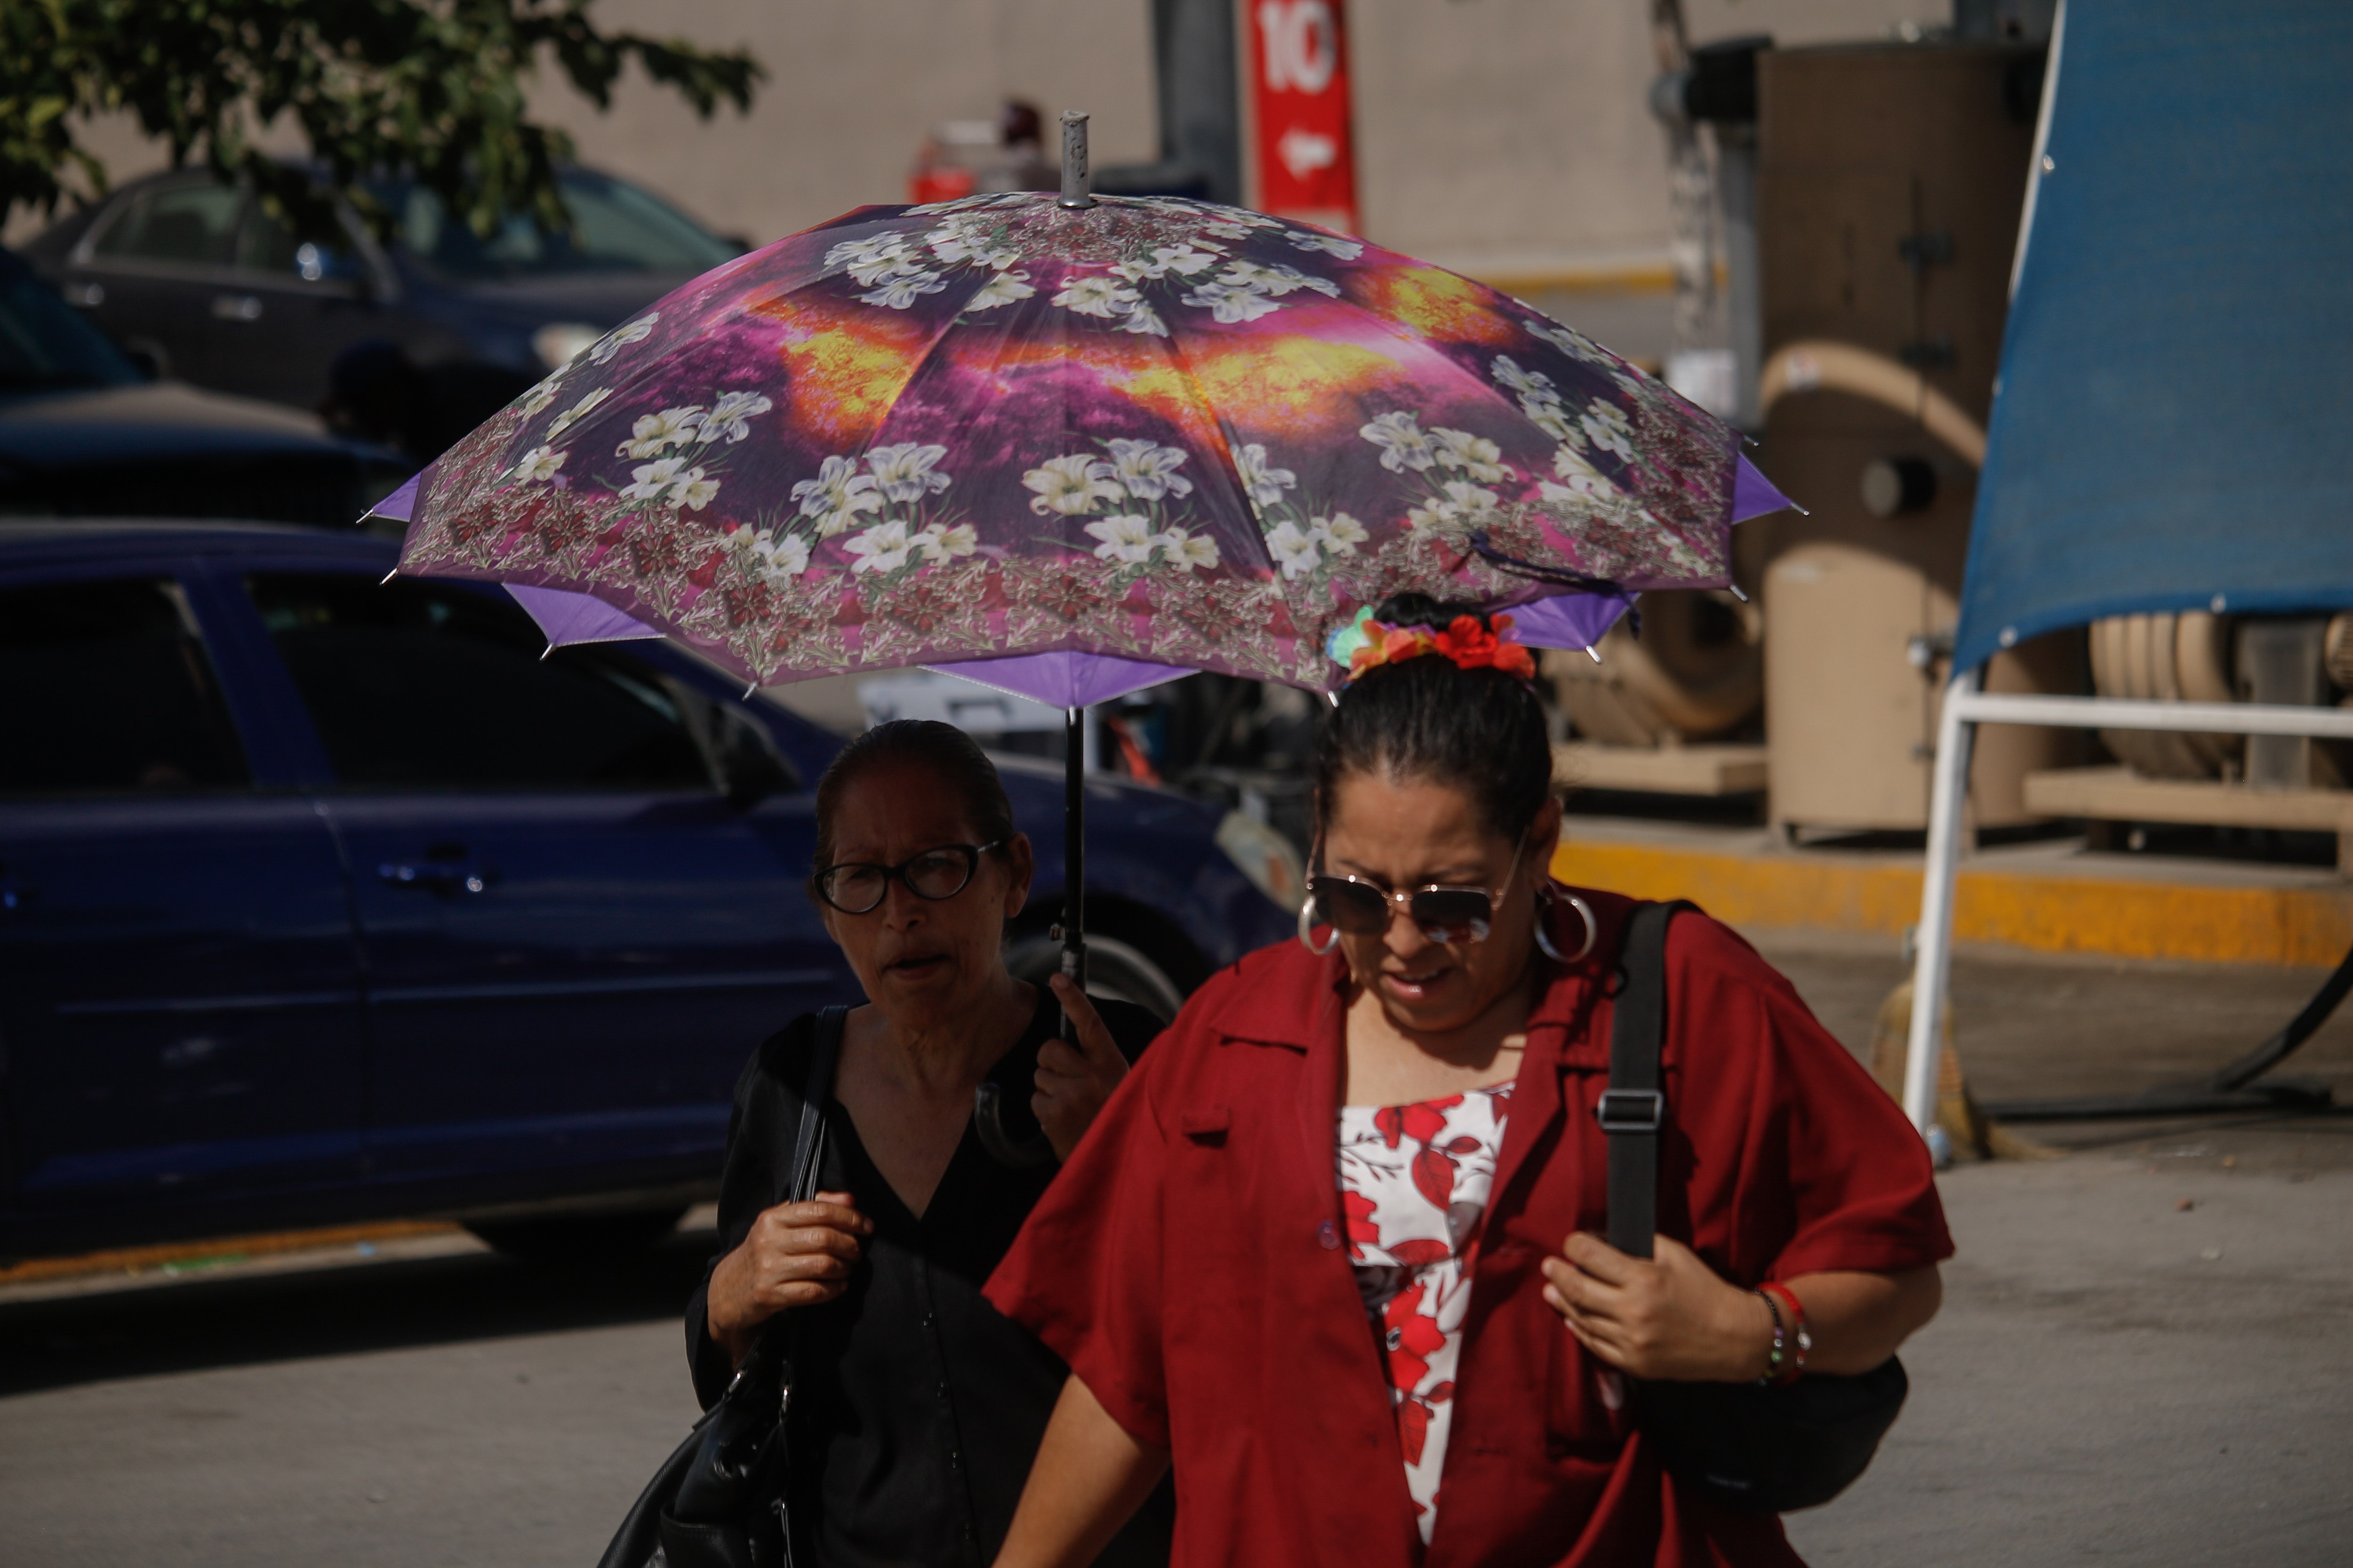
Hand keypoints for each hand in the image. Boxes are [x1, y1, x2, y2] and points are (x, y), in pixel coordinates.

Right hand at [706, 1190, 871, 1362]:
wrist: (730, 1288)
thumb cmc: (765, 1250)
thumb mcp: (781, 1223)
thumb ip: (816, 1206)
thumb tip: (850, 1200)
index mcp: (772, 1218)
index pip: (819, 1210)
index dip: (849, 1217)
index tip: (867, 1226)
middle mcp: (768, 1241)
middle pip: (824, 1238)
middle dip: (850, 1245)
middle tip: (857, 1251)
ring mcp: (769, 1269)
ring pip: (823, 1265)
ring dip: (844, 1268)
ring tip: (848, 1268)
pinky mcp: (771, 1295)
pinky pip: (814, 1292)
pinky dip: (834, 1289)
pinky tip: (839, 1286)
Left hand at [1034, 975, 1129, 1161]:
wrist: (1118, 1161)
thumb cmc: (1116, 1117)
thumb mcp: (1119, 1083)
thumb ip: (1097, 1062)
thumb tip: (1071, 1044)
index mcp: (1111, 1063)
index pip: (1090, 1023)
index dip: (1073, 998)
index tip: (1057, 978)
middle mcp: (1092, 1075)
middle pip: (1049, 1049)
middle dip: (1050, 1062)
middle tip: (1066, 1081)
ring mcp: (1072, 1095)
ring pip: (1039, 1076)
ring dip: (1049, 1089)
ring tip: (1070, 1107)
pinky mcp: (1055, 1115)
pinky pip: (1036, 1101)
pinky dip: (1045, 1111)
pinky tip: (1063, 1121)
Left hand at [1540, 1232, 1773, 1381]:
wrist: (1733, 1338)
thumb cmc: (1704, 1290)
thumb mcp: (1675, 1255)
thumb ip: (1637, 1245)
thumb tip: (1602, 1241)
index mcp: (1643, 1279)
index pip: (1590, 1256)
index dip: (1574, 1245)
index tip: (1570, 1242)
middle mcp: (1633, 1311)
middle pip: (1577, 1289)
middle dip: (1557, 1273)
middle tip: (1548, 1265)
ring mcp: (1631, 1342)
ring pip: (1582, 1319)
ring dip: (1562, 1301)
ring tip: (1551, 1290)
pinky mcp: (1634, 1364)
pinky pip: (1595, 1345)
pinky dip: (1579, 1329)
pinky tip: (1571, 1318)